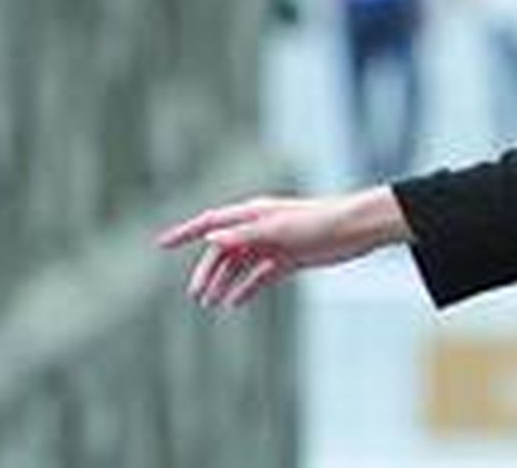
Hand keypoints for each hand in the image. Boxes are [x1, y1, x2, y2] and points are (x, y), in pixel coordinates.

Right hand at [156, 187, 410, 308]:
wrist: (355, 229)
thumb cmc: (319, 221)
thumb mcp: (279, 229)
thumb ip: (245, 234)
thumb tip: (211, 237)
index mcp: (254, 213)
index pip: (211, 221)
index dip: (185, 233)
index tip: (160, 244)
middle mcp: (260, 227)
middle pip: (223, 249)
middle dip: (207, 271)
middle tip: (196, 296)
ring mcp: (274, 243)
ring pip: (240, 265)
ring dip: (224, 283)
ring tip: (211, 304)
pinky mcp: (289, 259)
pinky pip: (260, 275)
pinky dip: (246, 288)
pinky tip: (234, 304)